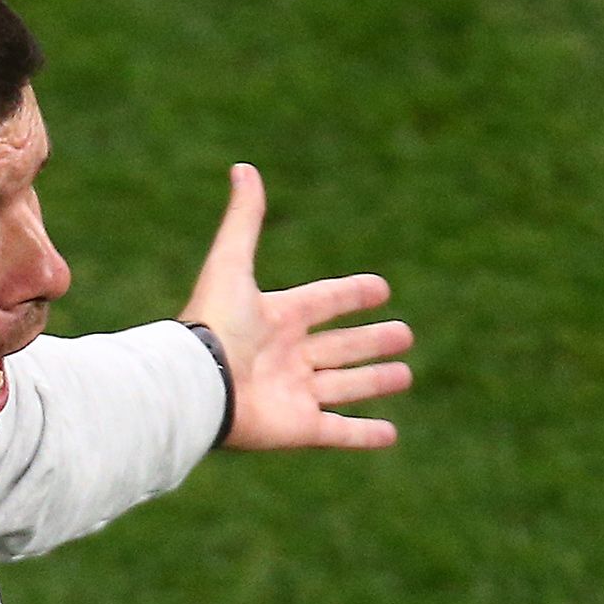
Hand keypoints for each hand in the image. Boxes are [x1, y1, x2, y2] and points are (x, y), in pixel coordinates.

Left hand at [178, 164, 413, 449]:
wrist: (198, 382)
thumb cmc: (213, 323)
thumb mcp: (231, 263)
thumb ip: (244, 220)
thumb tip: (243, 167)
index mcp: (275, 319)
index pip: (321, 302)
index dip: (350, 295)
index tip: (381, 288)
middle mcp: (285, 357)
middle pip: (337, 347)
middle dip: (370, 341)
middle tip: (405, 334)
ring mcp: (293, 395)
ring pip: (343, 387)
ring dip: (373, 382)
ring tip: (405, 374)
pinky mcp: (299, 429)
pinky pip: (339, 433)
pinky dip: (365, 436)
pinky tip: (391, 434)